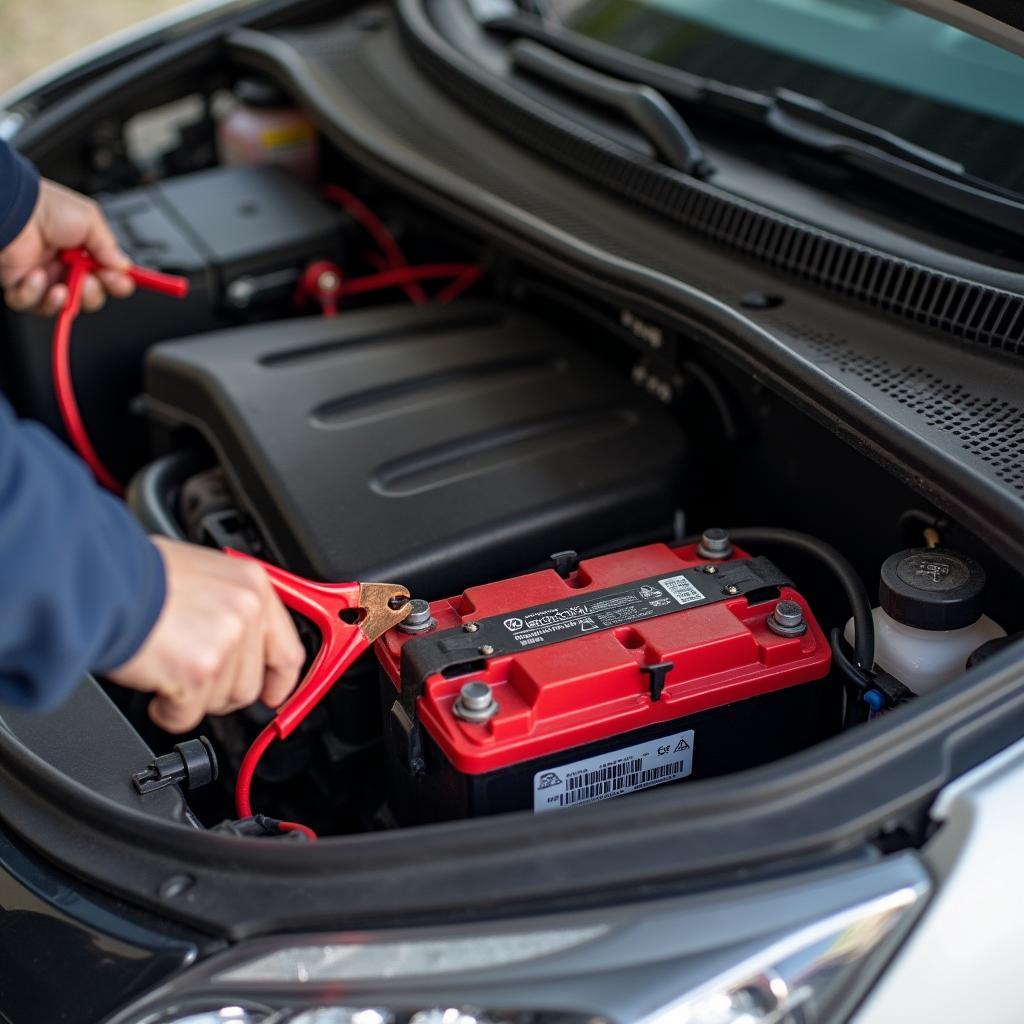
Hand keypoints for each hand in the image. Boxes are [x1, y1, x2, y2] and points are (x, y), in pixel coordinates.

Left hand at [0, 179, 134, 314]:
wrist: (14, 210)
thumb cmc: (46, 207)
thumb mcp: (90, 220)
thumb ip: (109, 246)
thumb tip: (123, 266)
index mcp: (83, 252)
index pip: (108, 277)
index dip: (117, 283)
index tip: (120, 282)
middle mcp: (64, 266)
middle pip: (89, 297)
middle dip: (92, 294)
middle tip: (89, 280)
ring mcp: (43, 277)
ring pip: (62, 306)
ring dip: (66, 301)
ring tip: (61, 287)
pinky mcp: (20, 284)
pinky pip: (31, 305)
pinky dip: (35, 295)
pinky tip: (35, 276)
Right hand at [108, 538, 306, 733]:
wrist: (99, 580)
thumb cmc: (137, 573)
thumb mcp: (203, 573)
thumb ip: (231, 606)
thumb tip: (244, 640)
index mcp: (253, 585)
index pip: (288, 650)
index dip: (280, 681)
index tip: (272, 694)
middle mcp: (246, 611)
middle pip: (250, 684)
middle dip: (219, 690)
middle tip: (191, 675)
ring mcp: (225, 642)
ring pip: (222, 701)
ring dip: (191, 696)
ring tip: (167, 666)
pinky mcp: (198, 671)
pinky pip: (189, 715)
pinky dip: (168, 710)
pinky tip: (155, 683)